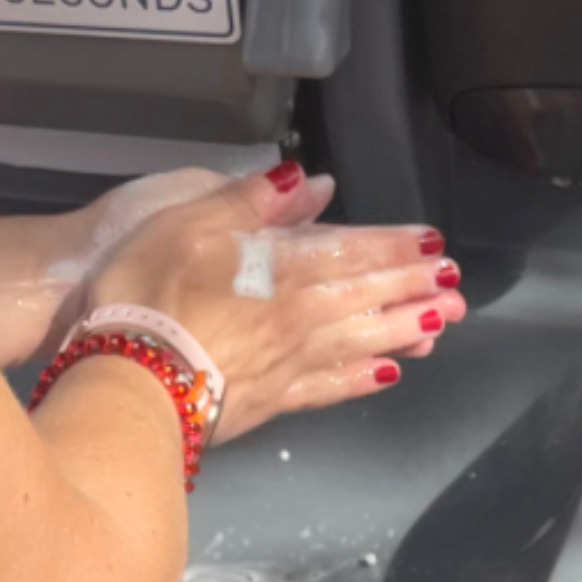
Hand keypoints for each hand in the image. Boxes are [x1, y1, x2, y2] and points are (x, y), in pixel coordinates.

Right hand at [73, 163, 456, 440]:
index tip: (434, 243)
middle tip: (456, 284)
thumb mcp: (188, 222)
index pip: (355, 250)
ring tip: (440, 325)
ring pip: (363, 341)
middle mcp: (302, 315)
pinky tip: (388, 374)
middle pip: (370, 296)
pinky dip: (363, 378)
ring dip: (404, 330)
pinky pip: (331, 386)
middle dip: (415, 286)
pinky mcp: (273, 401)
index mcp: (286, 267)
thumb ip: (252, 202)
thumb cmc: (148, 292)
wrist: (126, 380)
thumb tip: (306, 181)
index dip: (397, 244)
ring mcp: (290, 362)